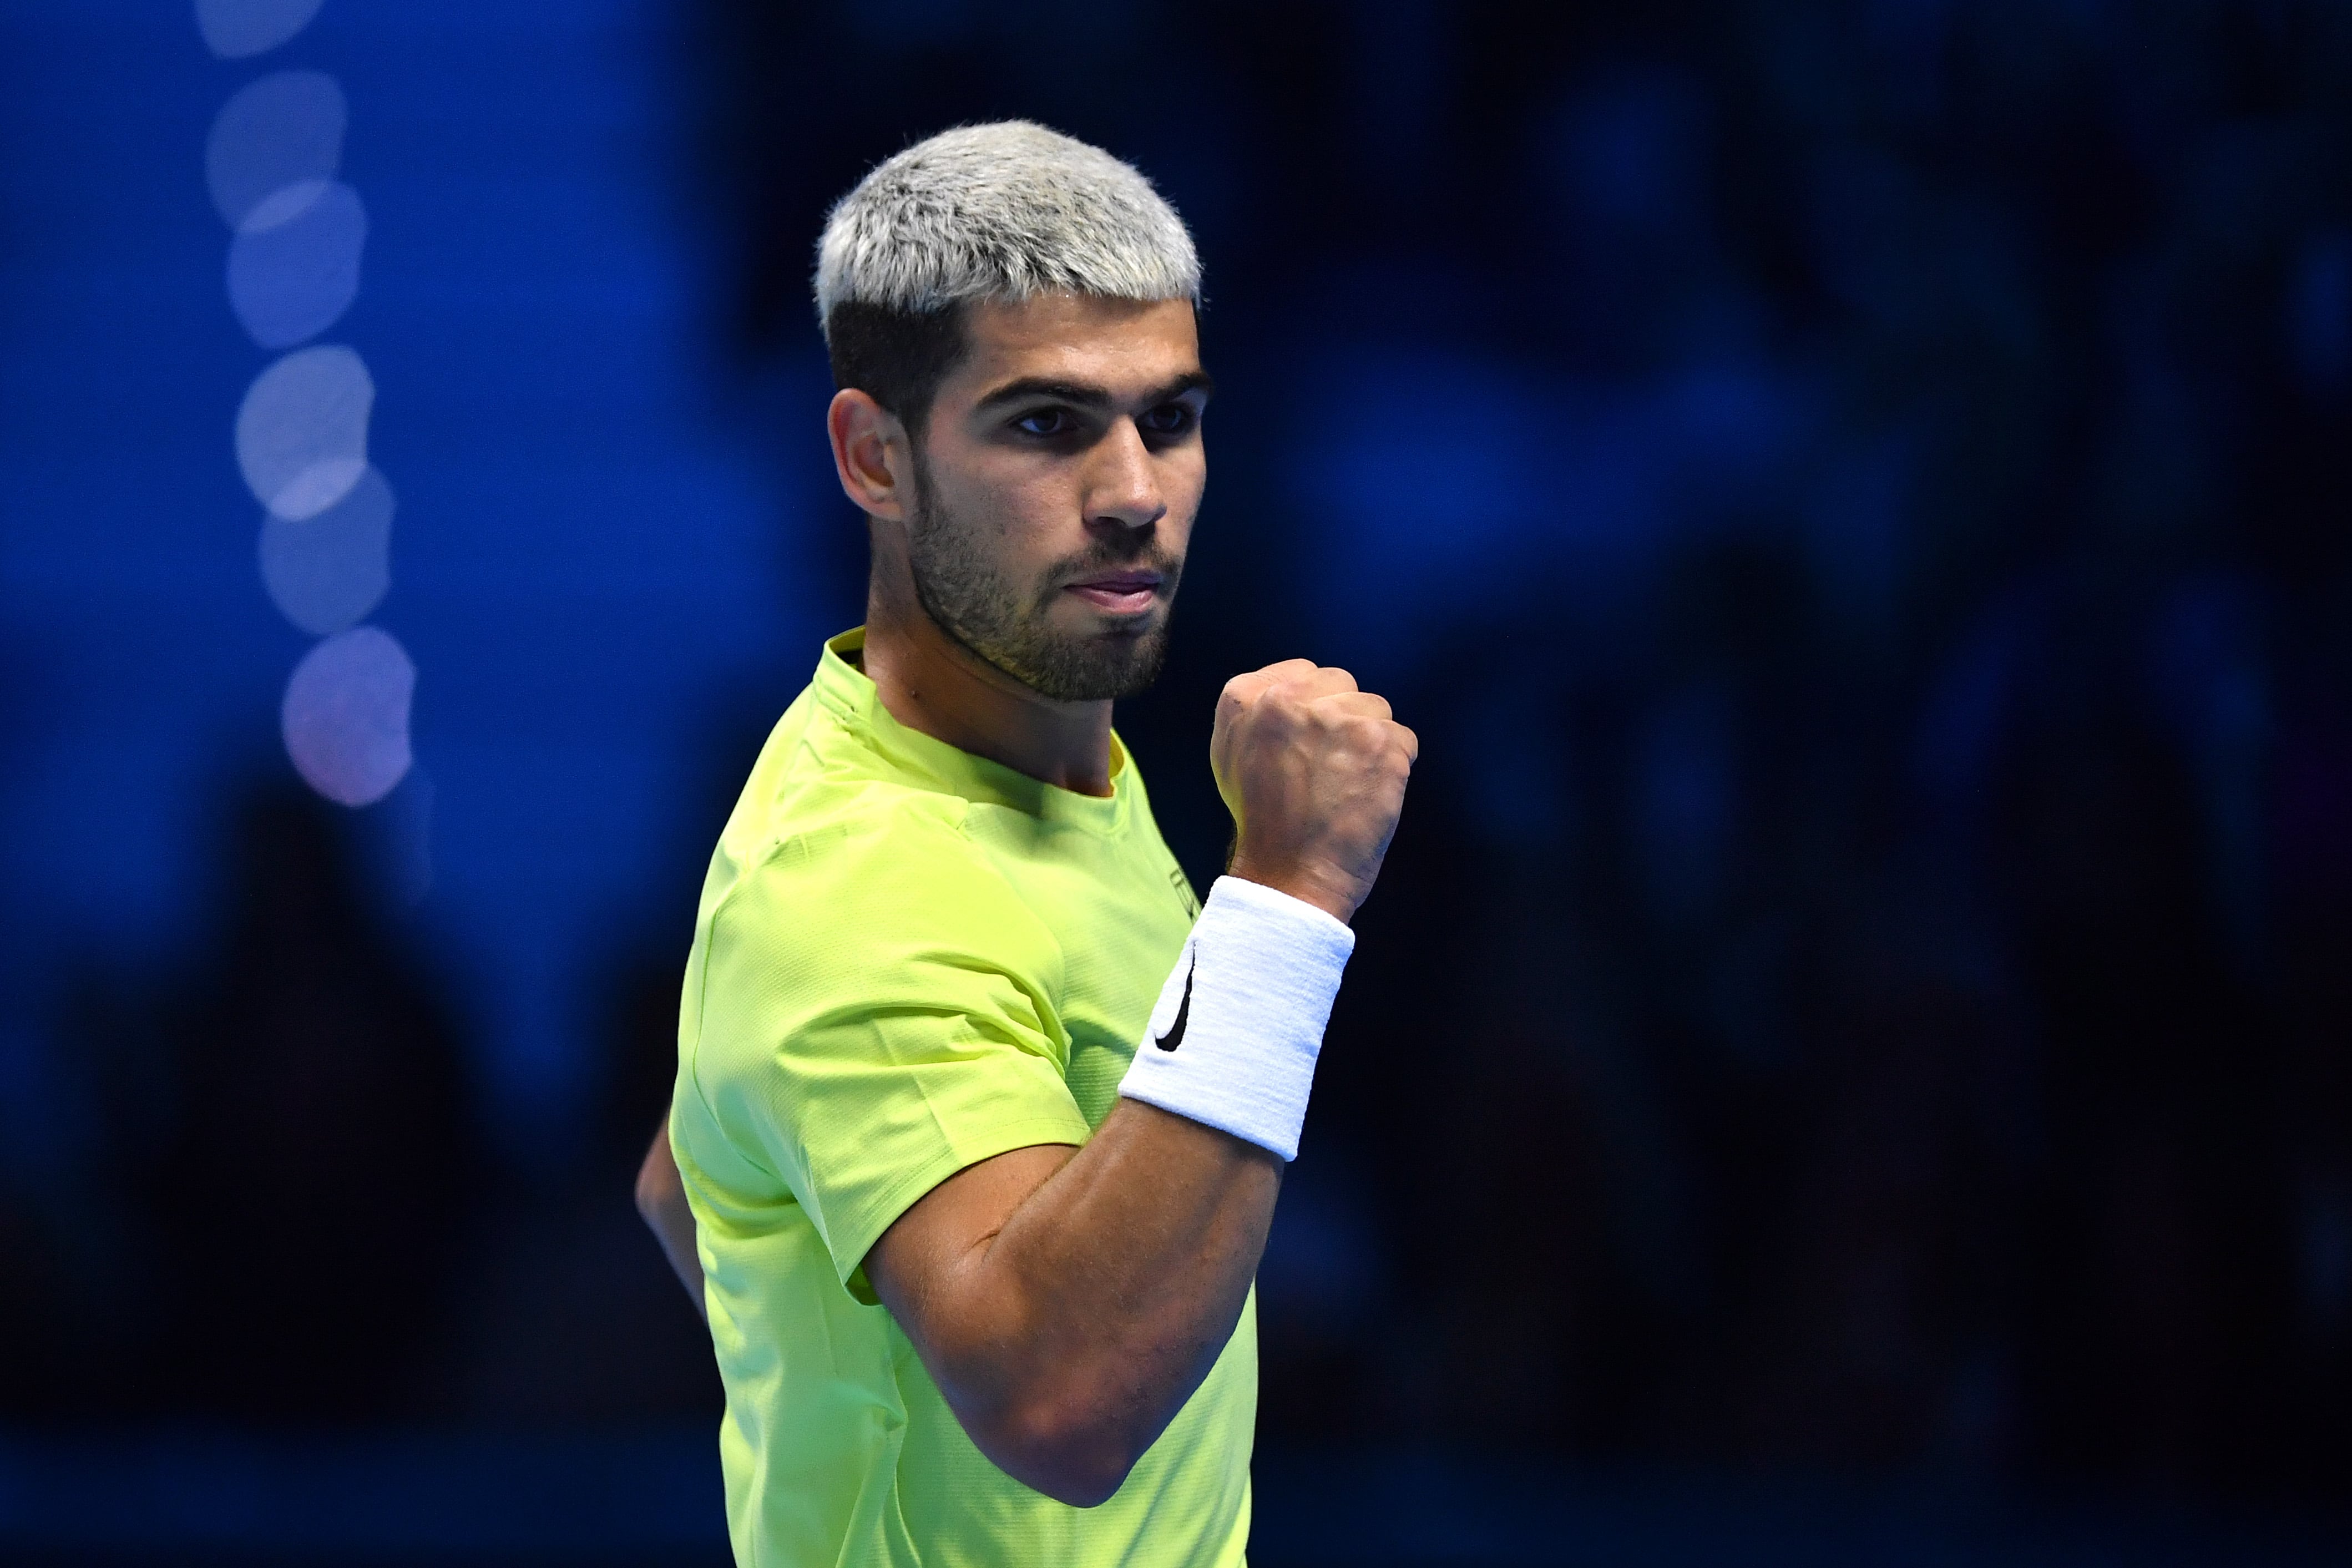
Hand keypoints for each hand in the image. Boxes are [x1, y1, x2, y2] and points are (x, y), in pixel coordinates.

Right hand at [1211, 659, 1416, 923]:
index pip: (1305, 673)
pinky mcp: (1380, 743)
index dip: (1316, 708)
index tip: (1312, 743)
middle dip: (1344, 720)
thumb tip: (1296, 686)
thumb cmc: (1261, 824)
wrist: (1289, 877)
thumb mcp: (1231, 755)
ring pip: (1376, 709)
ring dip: (1371, 743)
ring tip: (1347, 785)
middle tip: (1329, 769)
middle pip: (1343, 685)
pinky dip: (1394, 768)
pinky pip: (1404, 740)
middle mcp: (1290, 699)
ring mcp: (1338, 718)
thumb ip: (1257, 712)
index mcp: (1247, 698)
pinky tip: (1368, 795)